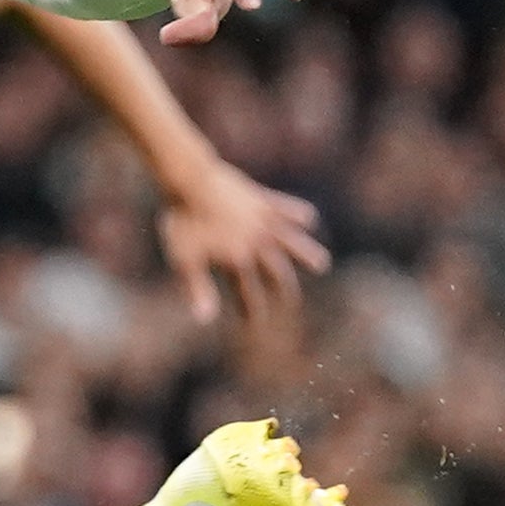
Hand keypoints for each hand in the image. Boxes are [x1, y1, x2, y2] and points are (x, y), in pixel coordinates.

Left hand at [158, 167, 331, 323]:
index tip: (254, 324)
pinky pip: (287, 208)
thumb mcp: (184, 258)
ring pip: (292, 241)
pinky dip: (298, 213)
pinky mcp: (264, 200)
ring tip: (321, 264)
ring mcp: (264, 220)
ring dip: (306, 253)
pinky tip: (307, 219)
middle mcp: (258, 243)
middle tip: (290, 301)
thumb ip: (197, 288)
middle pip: (276, 271)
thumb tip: (204, 320)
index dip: (251, 309)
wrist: (191, 180)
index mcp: (237, 259)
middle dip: (283, 289)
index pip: (247, 292)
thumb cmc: (183, 221)